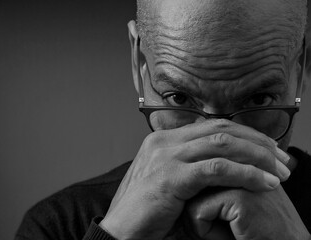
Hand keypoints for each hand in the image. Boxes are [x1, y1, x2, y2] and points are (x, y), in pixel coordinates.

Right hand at [100, 119, 290, 239]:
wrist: (120, 230)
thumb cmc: (146, 210)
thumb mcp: (169, 180)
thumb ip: (189, 165)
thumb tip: (222, 164)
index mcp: (164, 139)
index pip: (212, 126)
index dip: (245, 135)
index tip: (267, 150)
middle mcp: (165, 141)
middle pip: (221, 129)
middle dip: (257, 142)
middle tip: (282, 159)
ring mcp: (167, 156)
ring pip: (223, 144)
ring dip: (258, 157)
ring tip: (281, 172)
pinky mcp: (172, 177)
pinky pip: (217, 169)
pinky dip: (246, 174)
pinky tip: (265, 183)